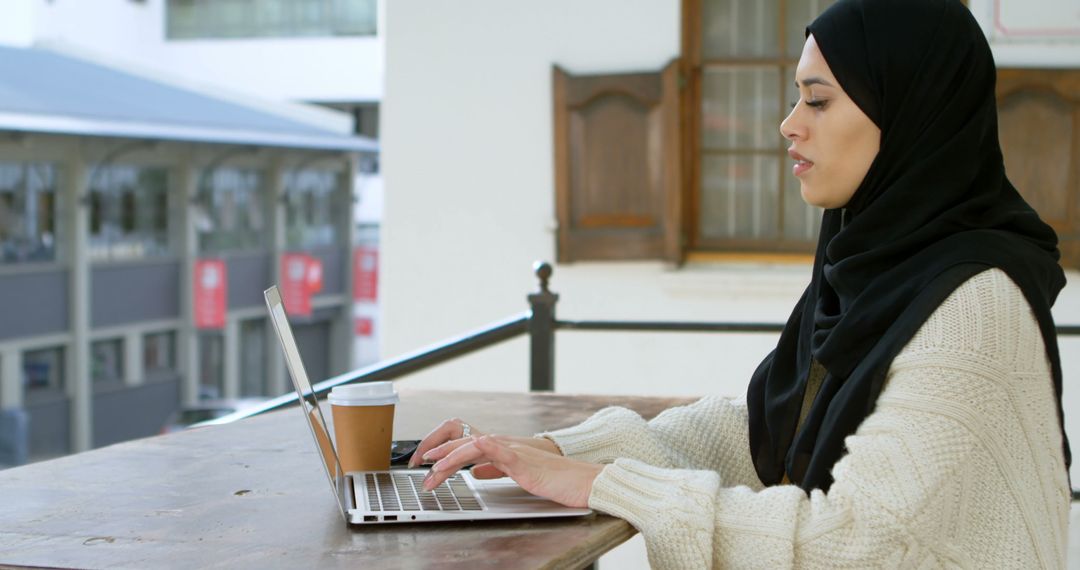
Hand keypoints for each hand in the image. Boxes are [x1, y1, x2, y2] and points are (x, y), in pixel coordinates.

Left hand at [422, 435, 602, 508]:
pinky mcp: (523, 462)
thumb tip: (477, 470)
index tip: (427, 463)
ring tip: (433, 468)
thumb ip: (497, 469)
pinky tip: (470, 450)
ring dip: (451, 456)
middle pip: (466, 443)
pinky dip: (480, 449)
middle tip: (420, 466)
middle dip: (440, 454)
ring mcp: (514, 452)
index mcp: (504, 450)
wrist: (582, 482)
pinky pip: (497, 450)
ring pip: (475, 446)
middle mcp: (506, 446)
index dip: (446, 452)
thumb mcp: (520, 475)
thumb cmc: (556, 481)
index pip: (469, 446)